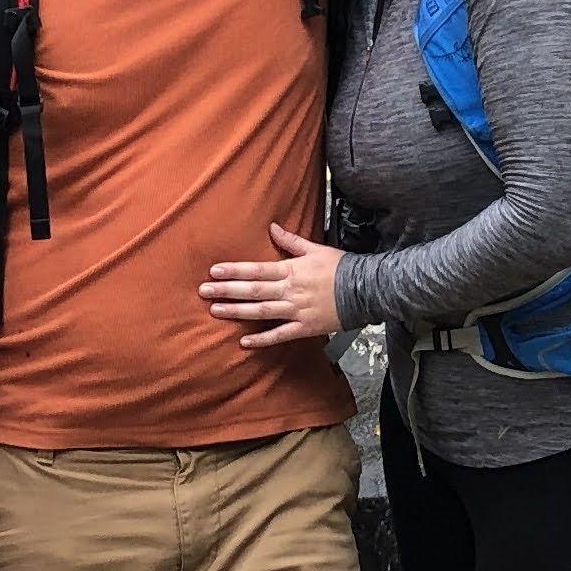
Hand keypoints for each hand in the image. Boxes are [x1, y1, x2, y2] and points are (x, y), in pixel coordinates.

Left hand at [201, 221, 344, 348]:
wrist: (366, 290)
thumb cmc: (340, 267)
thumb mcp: (315, 249)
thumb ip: (291, 241)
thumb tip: (272, 227)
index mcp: (291, 270)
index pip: (256, 270)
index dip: (234, 271)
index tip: (214, 272)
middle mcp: (290, 291)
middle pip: (253, 291)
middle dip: (227, 291)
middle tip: (203, 292)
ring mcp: (296, 311)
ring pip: (261, 312)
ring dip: (237, 312)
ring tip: (216, 311)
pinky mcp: (305, 328)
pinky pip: (280, 335)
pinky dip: (262, 339)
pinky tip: (244, 342)